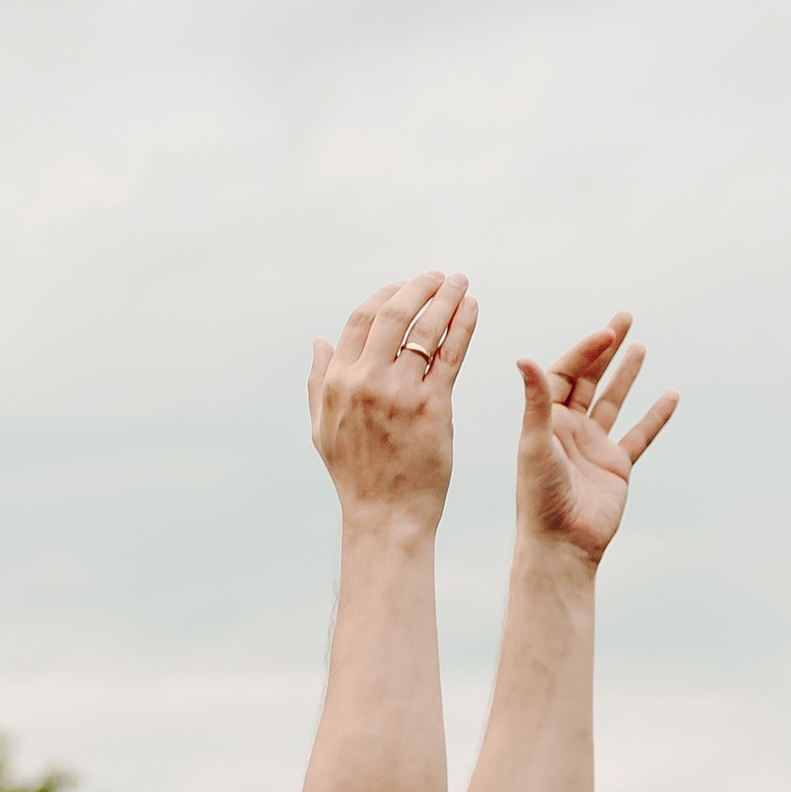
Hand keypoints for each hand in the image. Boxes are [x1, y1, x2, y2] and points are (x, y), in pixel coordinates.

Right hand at [309, 271, 477, 530]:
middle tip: (438, 276)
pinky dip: (463, 324)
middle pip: (393, 313)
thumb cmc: (355, 475)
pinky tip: (472, 307)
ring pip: (426, 328)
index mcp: (338, 381)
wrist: (386, 515)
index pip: (361, 319)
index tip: (405, 287)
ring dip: (446, 297)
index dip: (385, 295)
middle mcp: (366, 381)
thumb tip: (318, 339)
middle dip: (419, 286)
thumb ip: (318, 381)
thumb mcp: (323, 428)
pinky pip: (451, 353)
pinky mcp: (434, 407)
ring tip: (460, 282)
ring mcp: (401, 392)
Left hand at [515, 314, 677, 564]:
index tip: (608, 333)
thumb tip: (524, 357)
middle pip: (589, 378)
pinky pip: (639, 435)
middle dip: (606, 348)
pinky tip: (670, 395)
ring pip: (613, 401)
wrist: (561, 545)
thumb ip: (536, 401)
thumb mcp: (535, 444)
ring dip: (626, 374)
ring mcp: (594, 447)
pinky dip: (655, 416)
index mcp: (546, 419)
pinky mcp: (616, 467)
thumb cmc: (539, 497)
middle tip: (624, 318)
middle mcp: (569, 429)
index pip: (566, 373)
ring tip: (640, 345)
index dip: (586, 350)